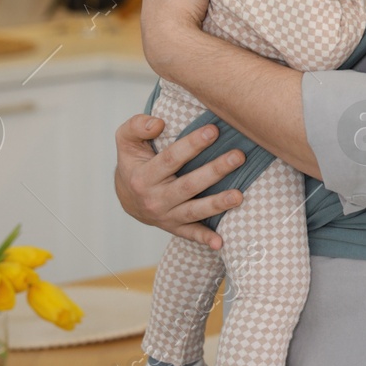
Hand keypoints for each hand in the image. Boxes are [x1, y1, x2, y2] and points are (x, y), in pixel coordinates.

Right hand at [113, 114, 244, 249]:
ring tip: (239, 195)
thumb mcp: (126, 141)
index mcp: (143, 176)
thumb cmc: (134, 163)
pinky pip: (191, 234)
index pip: (171, 159)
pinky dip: (205, 239)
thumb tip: (158, 123)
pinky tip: (220, 242)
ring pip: (194, 211)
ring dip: (217, 204)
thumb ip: (137, 127)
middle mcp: (154, 199)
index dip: (192, 145)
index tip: (214, 130)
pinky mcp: (175, 227)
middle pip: (188, 185)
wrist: (127, 198)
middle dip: (215, 171)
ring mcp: (165, 216)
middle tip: (238, 156)